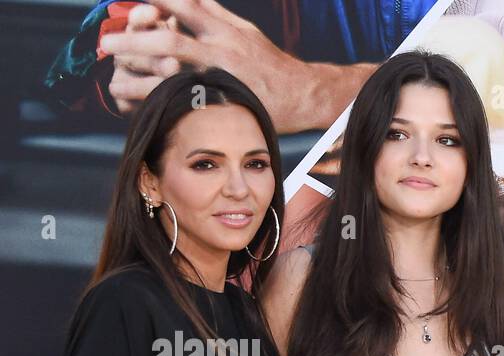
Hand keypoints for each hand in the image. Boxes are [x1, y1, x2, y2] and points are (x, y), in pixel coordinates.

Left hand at [101, 0, 316, 131]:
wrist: (302, 96)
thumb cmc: (270, 62)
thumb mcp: (243, 30)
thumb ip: (213, 13)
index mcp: (222, 30)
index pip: (182, 5)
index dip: (154, 1)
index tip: (129, 3)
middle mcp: (220, 52)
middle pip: (169, 41)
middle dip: (134, 40)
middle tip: (108, 43)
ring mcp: (220, 81)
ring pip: (172, 77)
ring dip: (138, 78)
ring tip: (115, 81)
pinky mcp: (222, 104)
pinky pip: (185, 104)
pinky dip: (160, 104)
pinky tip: (140, 105)